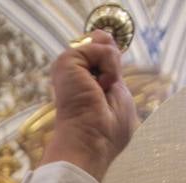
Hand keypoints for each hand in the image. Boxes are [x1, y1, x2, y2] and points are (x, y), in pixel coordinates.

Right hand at [39, 29, 136, 181]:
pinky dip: (108, 67)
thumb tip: (103, 37)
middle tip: (105, 92)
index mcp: (86, 82)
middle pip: (102, 42)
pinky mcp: (66, 62)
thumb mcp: (119, 93)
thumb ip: (114, 67)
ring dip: (112, 70)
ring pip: (103, 45)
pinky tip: (97, 87)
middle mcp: (75, 72)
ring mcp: (69, 67)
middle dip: (113, 64)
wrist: (89, 143)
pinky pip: (99, 48)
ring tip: (100, 92)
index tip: (112, 86)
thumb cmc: (106, 131)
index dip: (114, 61)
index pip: (104, 53)